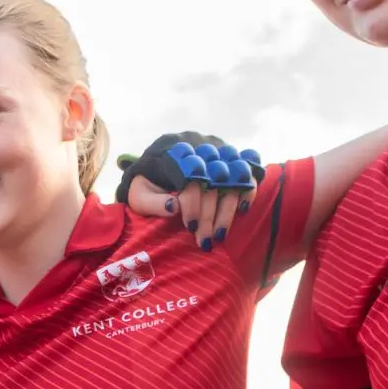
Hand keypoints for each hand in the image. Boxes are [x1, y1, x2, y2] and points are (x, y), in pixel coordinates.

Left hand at [117, 134, 260, 250]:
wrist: (158, 169)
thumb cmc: (148, 186)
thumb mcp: (139, 195)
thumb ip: (151, 202)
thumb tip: (174, 208)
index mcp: (173, 153)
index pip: (190, 177)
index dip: (192, 204)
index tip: (190, 227)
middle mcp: (199, 147)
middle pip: (212, 181)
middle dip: (209, 215)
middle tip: (205, 241)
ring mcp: (219, 151)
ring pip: (233, 179)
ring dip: (227, 210)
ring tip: (219, 236)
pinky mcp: (232, 158)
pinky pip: (248, 171)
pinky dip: (248, 190)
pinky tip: (241, 210)